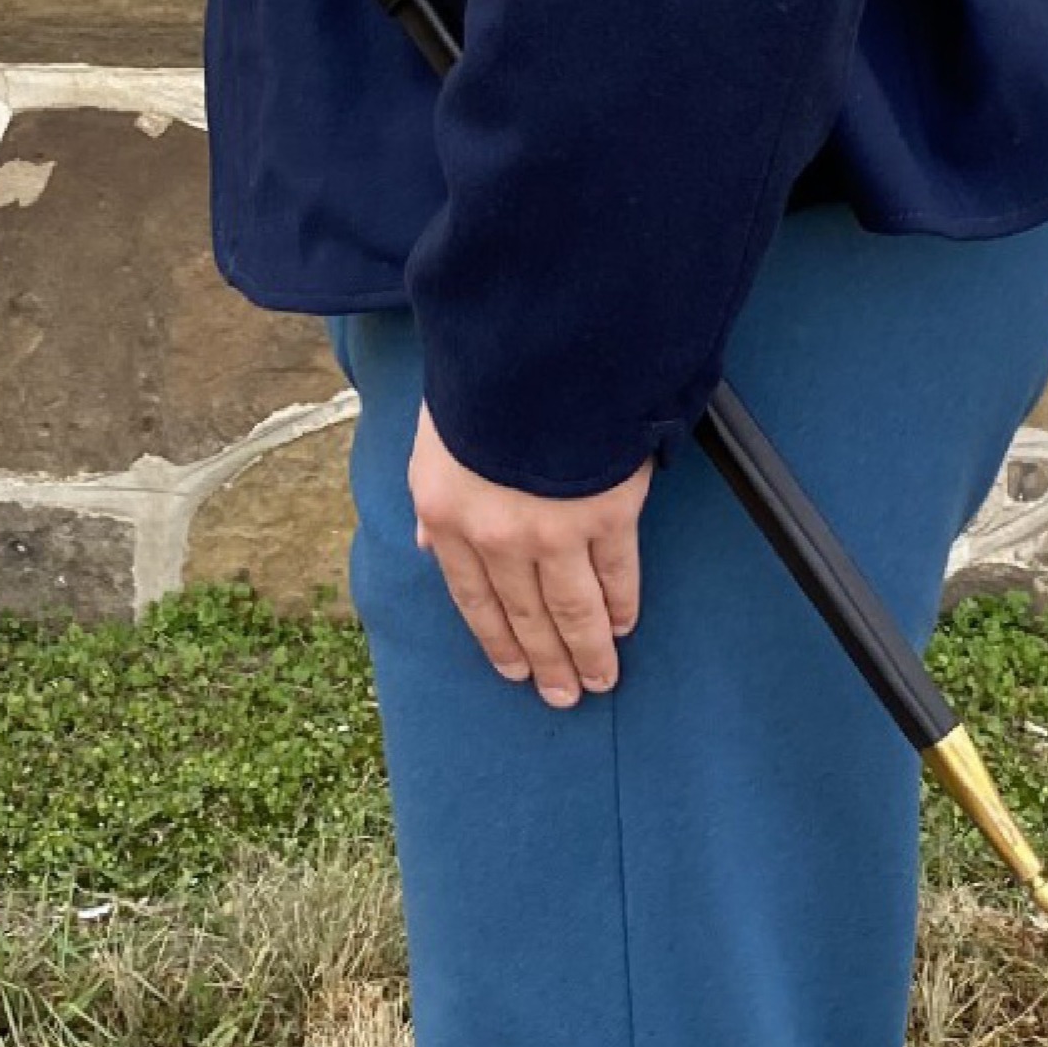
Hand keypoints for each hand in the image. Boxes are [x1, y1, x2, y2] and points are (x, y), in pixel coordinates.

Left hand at [409, 405, 649, 707]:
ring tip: (601, 679)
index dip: (495, 639)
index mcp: (446, 516)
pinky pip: (616, 574)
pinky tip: (624, 626)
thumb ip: (431, 497)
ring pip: (573, 609)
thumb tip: (423, 544)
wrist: (533, 349)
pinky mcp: (607, 514)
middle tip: (564, 696)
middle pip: (524, 615)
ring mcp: (553, 530)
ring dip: (588, 652)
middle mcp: (495, 536)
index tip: (513, 669)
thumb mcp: (432, 440)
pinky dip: (622, 605)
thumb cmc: (480, 383)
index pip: (471, 596)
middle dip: (545, 661)